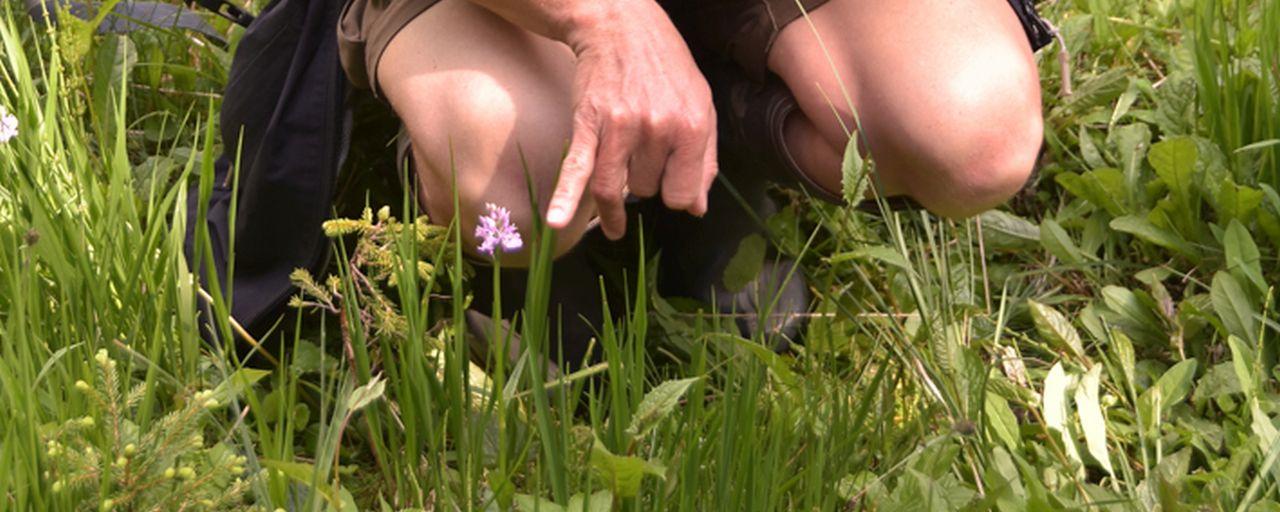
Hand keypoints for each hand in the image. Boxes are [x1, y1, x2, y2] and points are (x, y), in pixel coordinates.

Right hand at [544, 1, 717, 239]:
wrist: (621, 27)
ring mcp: (621, 128)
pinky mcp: (588, 125)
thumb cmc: (666, 68)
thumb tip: (697, 209)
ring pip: (614, 190)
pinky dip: (565, 199)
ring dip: (614, 204)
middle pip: (646, 191)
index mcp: (692, 127)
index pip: (682, 196)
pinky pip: (577, 170)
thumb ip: (704, 159)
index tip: (668, 179)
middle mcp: (658, 130)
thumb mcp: (702, 105)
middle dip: (644, 181)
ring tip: (613, 222)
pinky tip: (556, 222)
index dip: (674, 193)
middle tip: (642, 157)